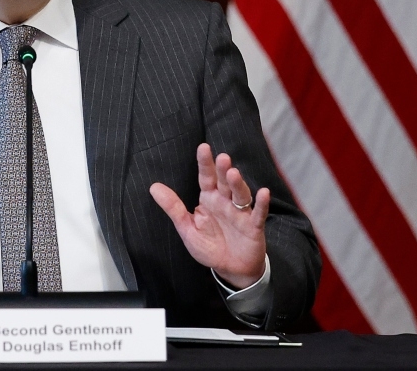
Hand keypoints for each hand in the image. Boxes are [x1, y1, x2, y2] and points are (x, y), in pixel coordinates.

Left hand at [149, 142, 268, 289]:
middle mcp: (226, 202)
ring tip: (233, 174)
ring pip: (240, 195)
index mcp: (209, 200)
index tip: (203, 148)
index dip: (205, 164)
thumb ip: (173, 208)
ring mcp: (241, 213)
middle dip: (223, 170)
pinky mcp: (253, 226)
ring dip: (238, 184)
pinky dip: (261, 204)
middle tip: (222, 158)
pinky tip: (263, 193)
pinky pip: (258, 213)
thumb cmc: (210, 247)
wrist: (231, 269)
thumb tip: (153, 187)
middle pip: (225, 183)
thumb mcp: (187, 228)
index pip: (207, 178)